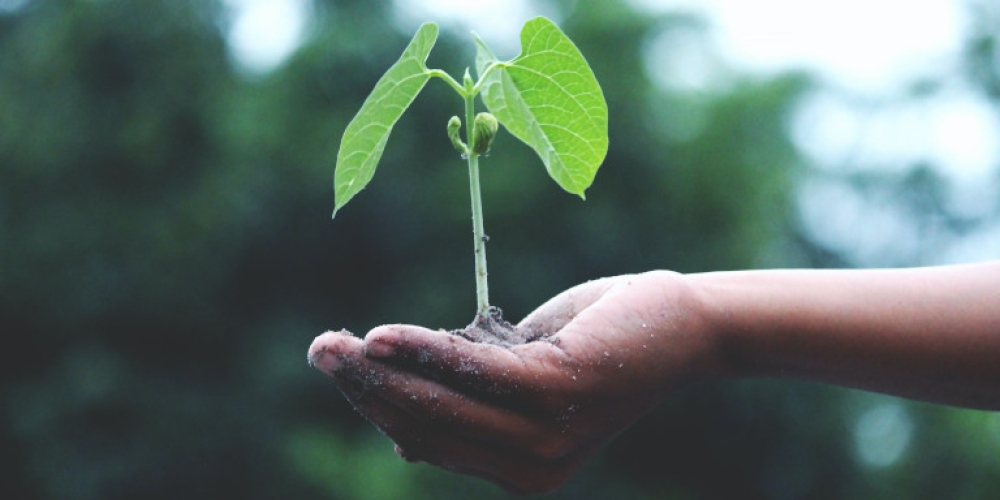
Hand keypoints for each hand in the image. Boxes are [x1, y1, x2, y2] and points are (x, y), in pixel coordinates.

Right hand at [308, 271, 722, 493]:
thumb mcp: (524, 377)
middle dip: (365, 390)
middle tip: (319, 351)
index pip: (430, 441)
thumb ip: (471, 402)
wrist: (681, 325)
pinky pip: (474, 371)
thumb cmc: (597, 343)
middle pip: (426, 427)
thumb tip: (402, 437)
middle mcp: (531, 468)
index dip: (378, 407)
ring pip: (441, 404)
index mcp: (519, 470)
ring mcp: (546, 436)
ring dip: (381, 372)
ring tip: (335, 345)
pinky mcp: (558, 393)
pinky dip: (425, 352)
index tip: (341, 368)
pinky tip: (383, 337)